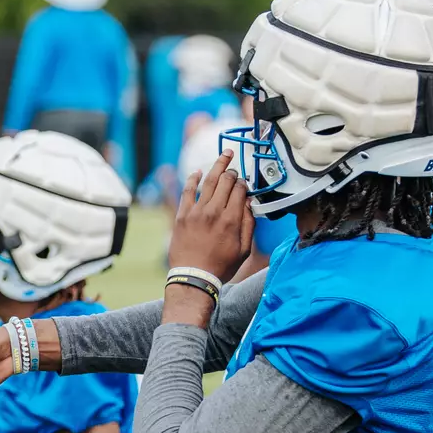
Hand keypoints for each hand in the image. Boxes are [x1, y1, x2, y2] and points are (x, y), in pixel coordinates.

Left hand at [167, 151, 253, 283]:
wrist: (194, 277)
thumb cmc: (221, 266)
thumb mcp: (244, 249)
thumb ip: (249, 224)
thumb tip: (249, 203)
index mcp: (232, 220)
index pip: (240, 190)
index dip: (243, 183)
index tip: (244, 184)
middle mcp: (214, 212)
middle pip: (226, 181)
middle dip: (232, 171)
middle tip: (234, 167)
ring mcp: (196, 212)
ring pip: (209, 181)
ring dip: (218, 166)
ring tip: (225, 155)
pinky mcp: (182, 215)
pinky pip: (188, 191)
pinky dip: (193, 178)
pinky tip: (198, 172)